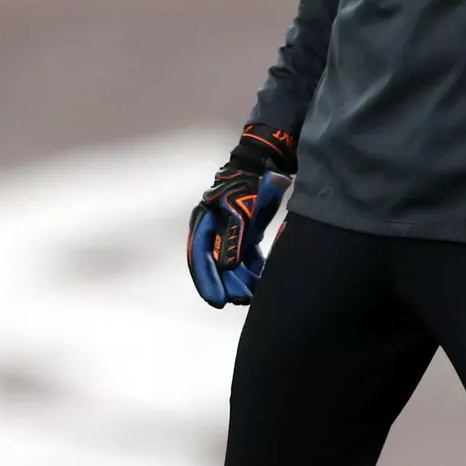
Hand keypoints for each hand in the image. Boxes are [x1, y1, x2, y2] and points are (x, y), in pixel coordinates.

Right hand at [187, 125, 295, 307]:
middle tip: (240, 299)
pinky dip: (251, 269)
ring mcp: (229, 230)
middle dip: (226, 284)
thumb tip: (225, 267)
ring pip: (231, 263)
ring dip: (240, 279)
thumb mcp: (239, 210)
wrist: (266, 165)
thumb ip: (232, 238)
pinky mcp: (245, 232)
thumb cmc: (248, 185)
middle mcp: (212, 228)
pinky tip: (259, 278)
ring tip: (253, 293)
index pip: (200, 257)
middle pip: (214, 264)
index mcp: (204, 222)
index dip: (207, 281)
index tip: (218, 301)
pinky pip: (245, 257)